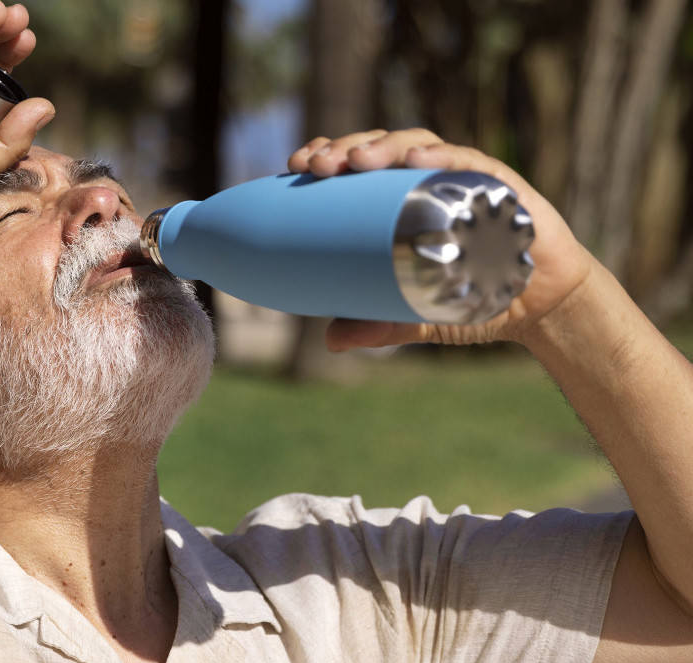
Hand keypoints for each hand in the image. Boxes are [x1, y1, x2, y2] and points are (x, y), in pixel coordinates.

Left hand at [286, 129, 598, 350]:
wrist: (543, 307)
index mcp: (403, 201)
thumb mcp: (418, 315)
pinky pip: (470, 162)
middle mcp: (430, 181)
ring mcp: (466, 178)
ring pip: (418, 145)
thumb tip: (330, 341)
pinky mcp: (503, 185)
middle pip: (380, 148)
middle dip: (344, 148)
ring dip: (384, 146)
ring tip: (356, 160)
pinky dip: (442, 157)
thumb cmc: (477, 299)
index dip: (328, 155)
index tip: (295, 165)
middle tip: (315, 165)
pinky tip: (416, 160)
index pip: (359, 166)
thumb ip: (379, 325)